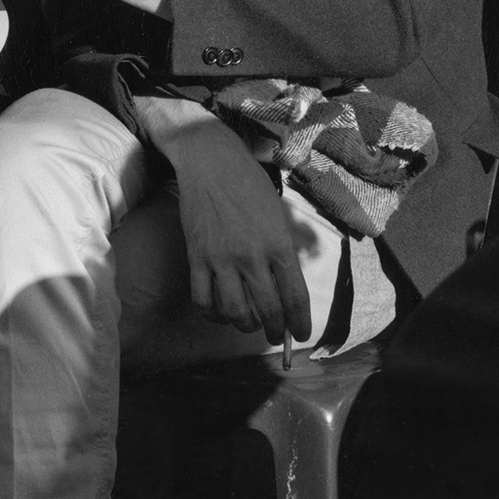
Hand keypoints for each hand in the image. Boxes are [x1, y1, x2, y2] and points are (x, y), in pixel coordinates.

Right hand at [135, 97, 310, 344]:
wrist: (210, 162)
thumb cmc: (249, 183)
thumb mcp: (279, 212)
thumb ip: (290, 244)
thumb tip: (299, 273)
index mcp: (278, 245)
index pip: (295, 297)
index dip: (301, 323)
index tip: (302, 335)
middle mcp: (252, 257)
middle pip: (268, 311)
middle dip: (276, 331)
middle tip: (277, 336)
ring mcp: (221, 260)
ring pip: (235, 312)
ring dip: (245, 325)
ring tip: (250, 324)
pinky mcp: (196, 258)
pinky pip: (203, 299)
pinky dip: (212, 314)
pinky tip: (219, 313)